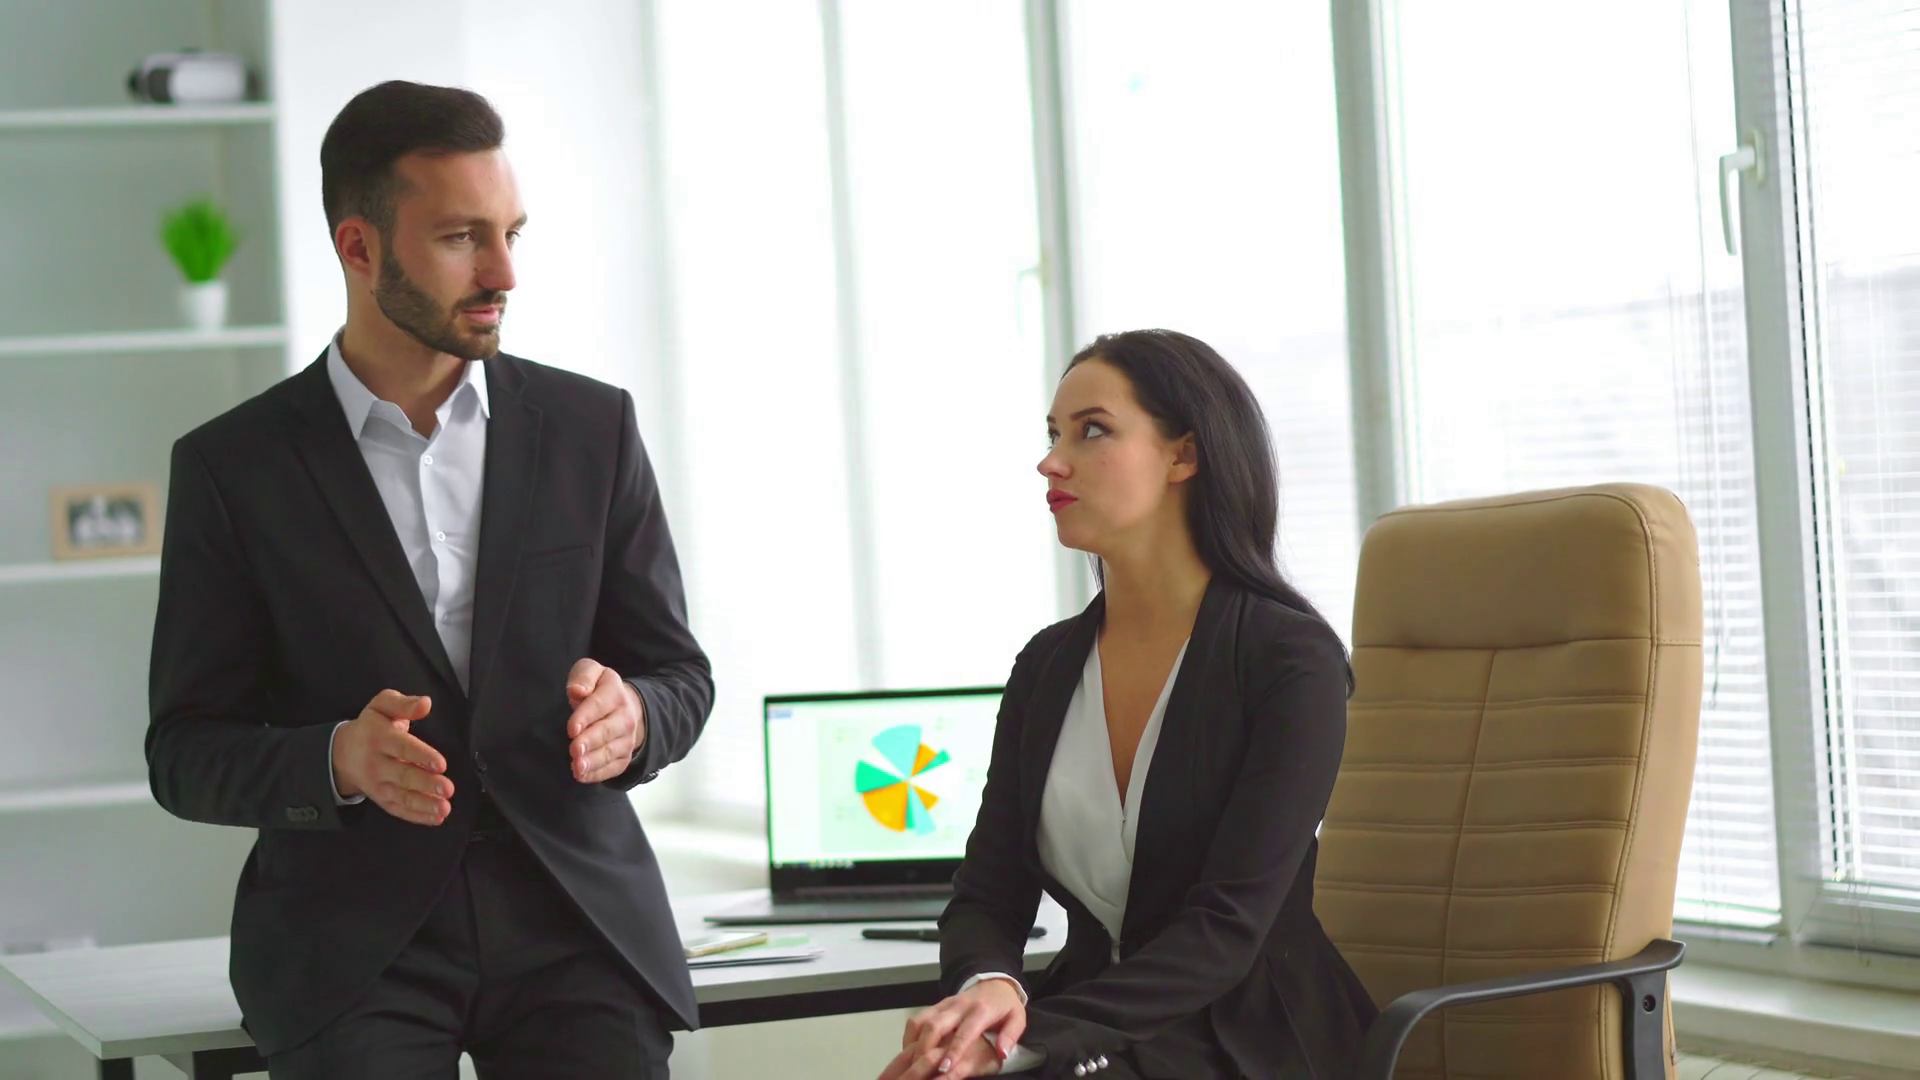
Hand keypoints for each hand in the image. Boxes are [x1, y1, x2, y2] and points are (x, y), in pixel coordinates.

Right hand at [331, 690, 451, 824]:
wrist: (342, 753)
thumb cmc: (371, 727)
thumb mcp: (382, 706)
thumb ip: (404, 704)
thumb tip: (425, 703)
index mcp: (380, 738)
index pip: (402, 747)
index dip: (421, 756)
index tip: (440, 764)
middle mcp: (378, 764)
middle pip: (403, 775)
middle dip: (426, 784)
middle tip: (446, 789)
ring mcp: (379, 784)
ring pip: (402, 796)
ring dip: (424, 804)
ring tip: (443, 808)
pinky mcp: (382, 799)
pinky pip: (398, 809)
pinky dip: (417, 816)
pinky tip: (435, 818)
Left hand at [566, 658, 644, 782]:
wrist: (624, 707)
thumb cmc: (597, 690)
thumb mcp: (591, 672)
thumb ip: (583, 676)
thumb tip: (577, 690)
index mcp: (615, 692)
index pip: (599, 705)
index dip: (585, 717)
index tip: (572, 729)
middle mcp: (625, 716)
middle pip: (607, 730)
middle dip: (590, 741)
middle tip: (575, 749)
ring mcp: (627, 738)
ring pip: (611, 752)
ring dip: (594, 761)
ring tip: (577, 767)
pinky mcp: (624, 757)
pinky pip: (613, 767)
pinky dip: (598, 774)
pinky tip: (582, 776)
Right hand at [878, 980, 1023, 1079]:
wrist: (994, 984)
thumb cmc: (1005, 1006)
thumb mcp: (1017, 1018)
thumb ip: (1010, 1036)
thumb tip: (1002, 1053)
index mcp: (981, 1011)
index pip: (964, 1033)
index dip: (953, 1050)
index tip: (945, 1068)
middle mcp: (959, 1006)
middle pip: (935, 1025)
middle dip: (925, 1048)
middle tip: (921, 1068)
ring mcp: (945, 1004)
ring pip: (921, 1020)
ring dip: (914, 1042)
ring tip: (911, 1062)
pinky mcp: (936, 1005)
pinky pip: (917, 1018)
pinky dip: (910, 1035)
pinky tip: (910, 1051)